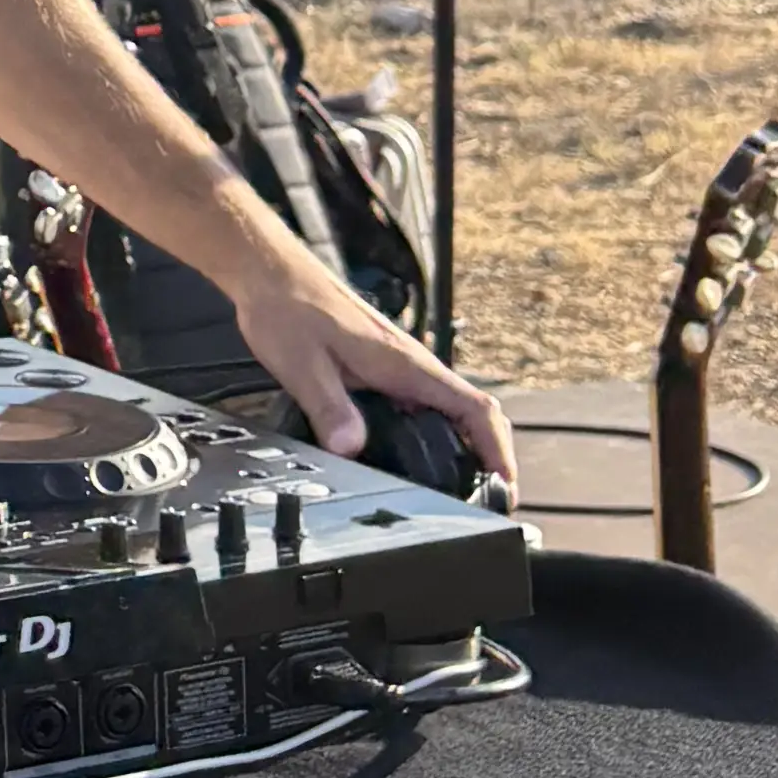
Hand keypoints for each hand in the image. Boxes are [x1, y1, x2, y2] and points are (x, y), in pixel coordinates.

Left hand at [220, 251, 513, 498]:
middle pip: (473, 413)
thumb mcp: (302, 366)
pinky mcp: (383, 368)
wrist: (272, 275)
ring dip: (466, 446)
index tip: (504, 484)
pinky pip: (424, 405)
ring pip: (450, 409)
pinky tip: (418, 460)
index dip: (497, 449)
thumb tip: (351, 449)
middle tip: (488, 502)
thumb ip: (328, 409)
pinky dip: (436, 433)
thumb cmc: (288, 310)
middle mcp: (412, 366)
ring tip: (462, 491)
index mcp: (406, 365)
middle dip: (490, 455)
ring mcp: (400, 367)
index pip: (475, 408)